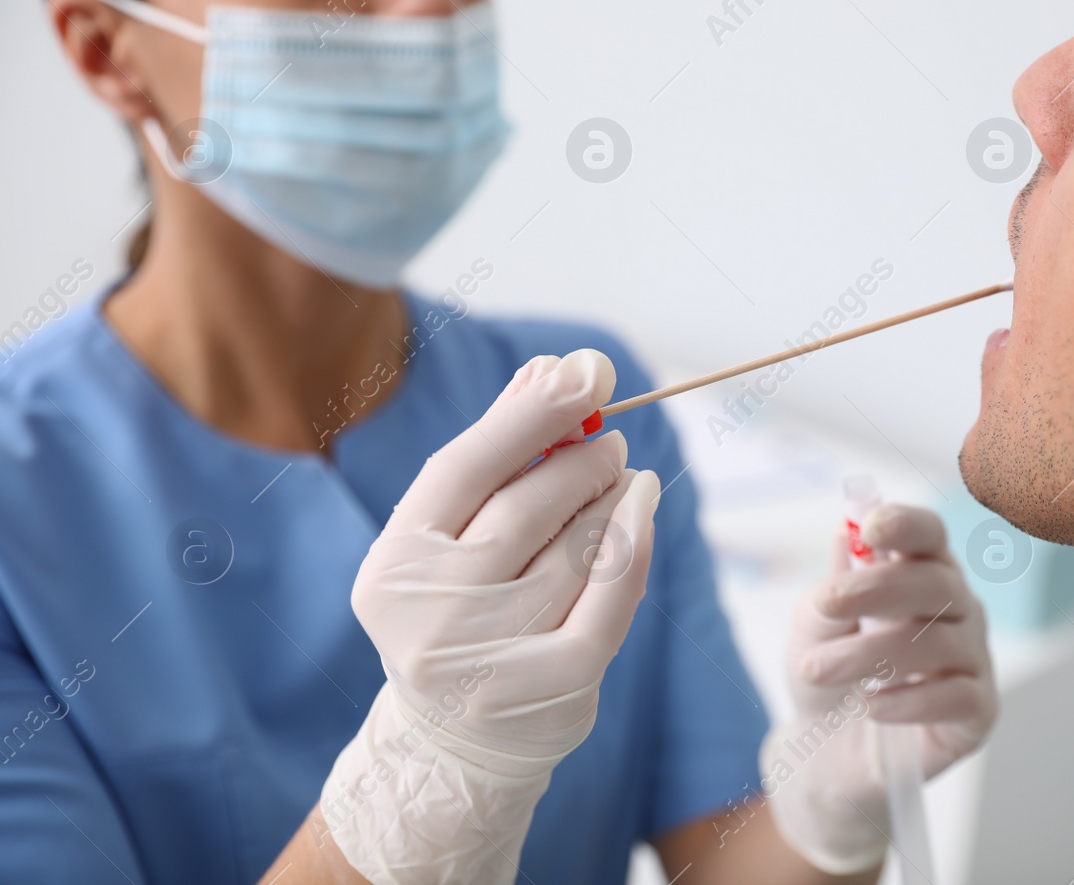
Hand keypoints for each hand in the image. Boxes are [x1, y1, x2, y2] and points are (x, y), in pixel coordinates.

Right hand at [320, 350, 659, 884]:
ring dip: (611, 498)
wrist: (456, 741)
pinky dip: (634, 543)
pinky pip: (611, 597)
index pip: (465, 466)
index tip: (583, 373)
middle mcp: (430, 612)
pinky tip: (643, 509)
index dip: (529, 414)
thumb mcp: (452, 537)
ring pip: (576, 548)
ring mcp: (490, 656)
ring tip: (621, 478)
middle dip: (580, 459)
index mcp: (394, 563)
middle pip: (526, 505)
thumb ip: (495, 454)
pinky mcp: (551, 688)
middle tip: (610, 439)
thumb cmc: (459, 608)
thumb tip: (549, 369)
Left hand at [763, 505, 997, 873]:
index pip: (930, 535)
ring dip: (870, 654)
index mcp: (921, 572)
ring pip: (938, 643)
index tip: (870, 528)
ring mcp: (973, 658)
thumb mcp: (813, 628)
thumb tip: (845, 535)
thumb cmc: (829, 673)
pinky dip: (909, 701)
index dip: (907, 525)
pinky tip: (871, 706)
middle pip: (938, 583)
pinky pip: (958, 696)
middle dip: (878, 588)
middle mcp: (957, 609)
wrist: (826, 750)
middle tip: (827, 605)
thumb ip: (832, 589)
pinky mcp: (979, 711)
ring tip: (819, 670)